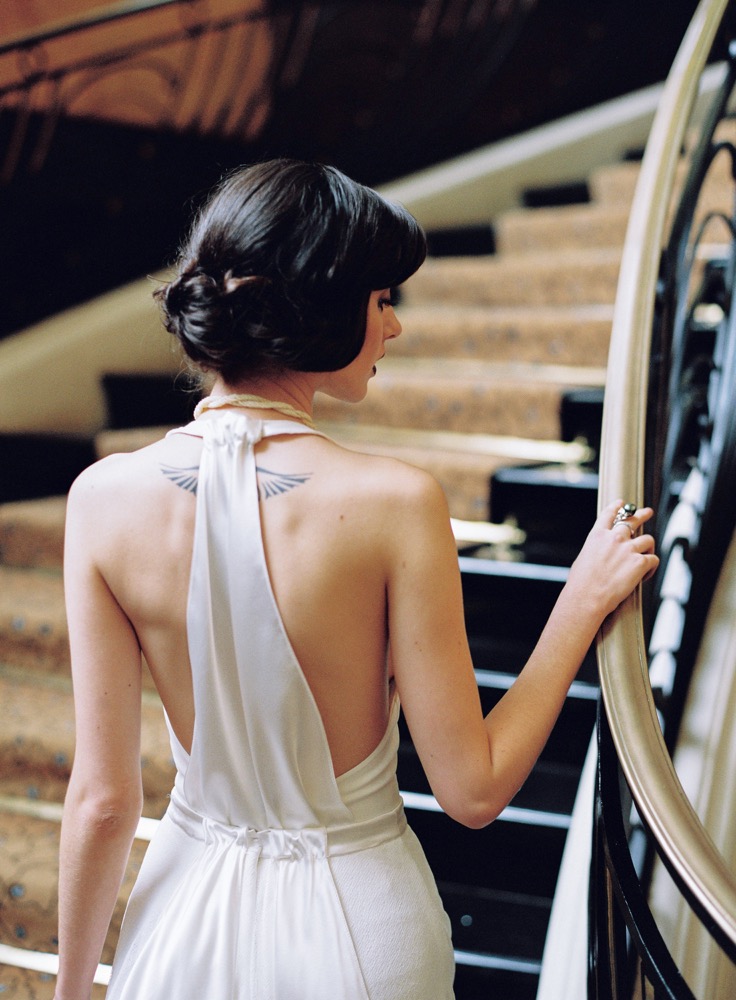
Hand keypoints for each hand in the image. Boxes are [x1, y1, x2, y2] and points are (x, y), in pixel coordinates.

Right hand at [566, 499, 658, 620]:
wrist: (586, 597)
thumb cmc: (580, 583)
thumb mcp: (582, 560)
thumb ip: (595, 552)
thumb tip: (601, 556)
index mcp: (597, 536)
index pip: (609, 514)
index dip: (616, 507)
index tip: (621, 502)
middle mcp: (614, 538)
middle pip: (632, 520)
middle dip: (642, 515)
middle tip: (647, 512)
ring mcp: (628, 549)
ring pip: (648, 539)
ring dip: (648, 548)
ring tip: (647, 557)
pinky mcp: (640, 562)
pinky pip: (653, 559)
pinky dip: (651, 568)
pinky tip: (645, 576)